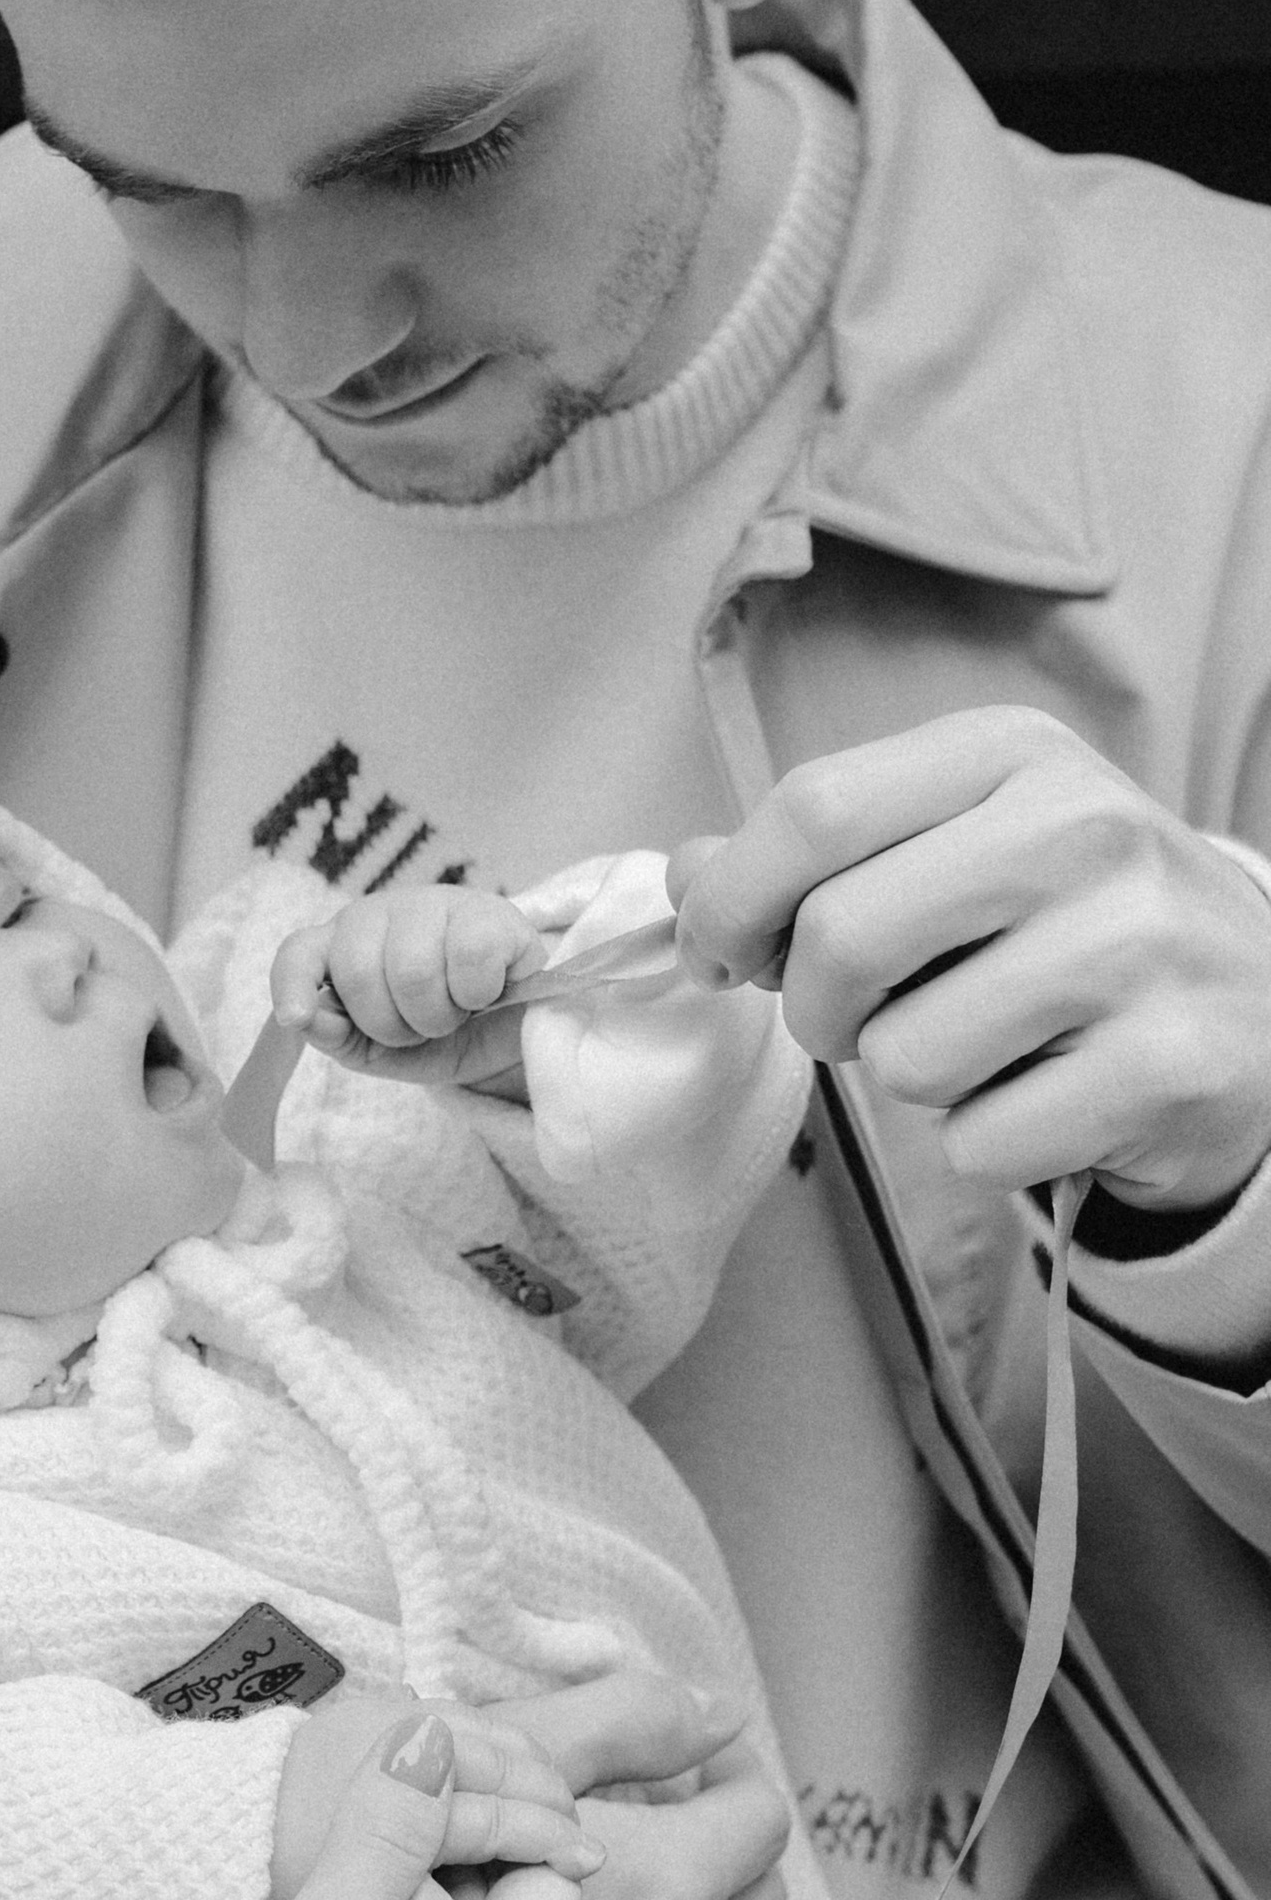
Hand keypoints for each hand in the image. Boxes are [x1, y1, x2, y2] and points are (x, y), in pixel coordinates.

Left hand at [268, 1681, 601, 1899]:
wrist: (204, 1827)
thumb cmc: (269, 1880)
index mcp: (379, 1780)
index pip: (489, 1804)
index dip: (543, 1840)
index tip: (583, 1867)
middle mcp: (383, 1729)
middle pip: (499, 1757)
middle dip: (548, 1802)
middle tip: (581, 1845)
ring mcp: (379, 1710)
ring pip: (485, 1731)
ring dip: (529, 1772)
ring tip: (557, 1816)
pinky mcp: (372, 1706)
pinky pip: (458, 1718)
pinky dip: (497, 1749)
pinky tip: (513, 1787)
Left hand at [269, 886, 539, 1091]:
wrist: (513, 1035)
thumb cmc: (436, 1036)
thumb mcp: (377, 1050)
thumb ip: (336, 1035)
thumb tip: (304, 1017)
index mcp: (343, 947)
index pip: (300, 953)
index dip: (292, 985)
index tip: (296, 1017)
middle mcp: (380, 915)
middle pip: (358, 971)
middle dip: (392, 1024)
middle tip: (422, 1027)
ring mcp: (434, 903)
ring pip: (412, 969)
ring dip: (437, 1015)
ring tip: (456, 1011)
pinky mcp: (490, 910)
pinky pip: (470, 956)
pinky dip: (479, 993)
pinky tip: (488, 990)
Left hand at [670, 708, 1270, 1214]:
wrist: (1256, 1008)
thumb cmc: (1070, 925)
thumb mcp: (959, 845)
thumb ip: (819, 853)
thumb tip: (686, 874)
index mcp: (1014, 755)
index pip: (815, 807)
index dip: (731, 898)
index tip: (719, 951)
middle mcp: (1085, 831)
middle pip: (841, 935)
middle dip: (815, 1008)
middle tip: (854, 1021)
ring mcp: (1137, 948)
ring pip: (904, 1055)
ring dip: (912, 1079)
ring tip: (986, 1046)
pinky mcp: (1166, 1067)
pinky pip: (978, 1144)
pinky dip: (984, 1144)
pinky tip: (1047, 1096)